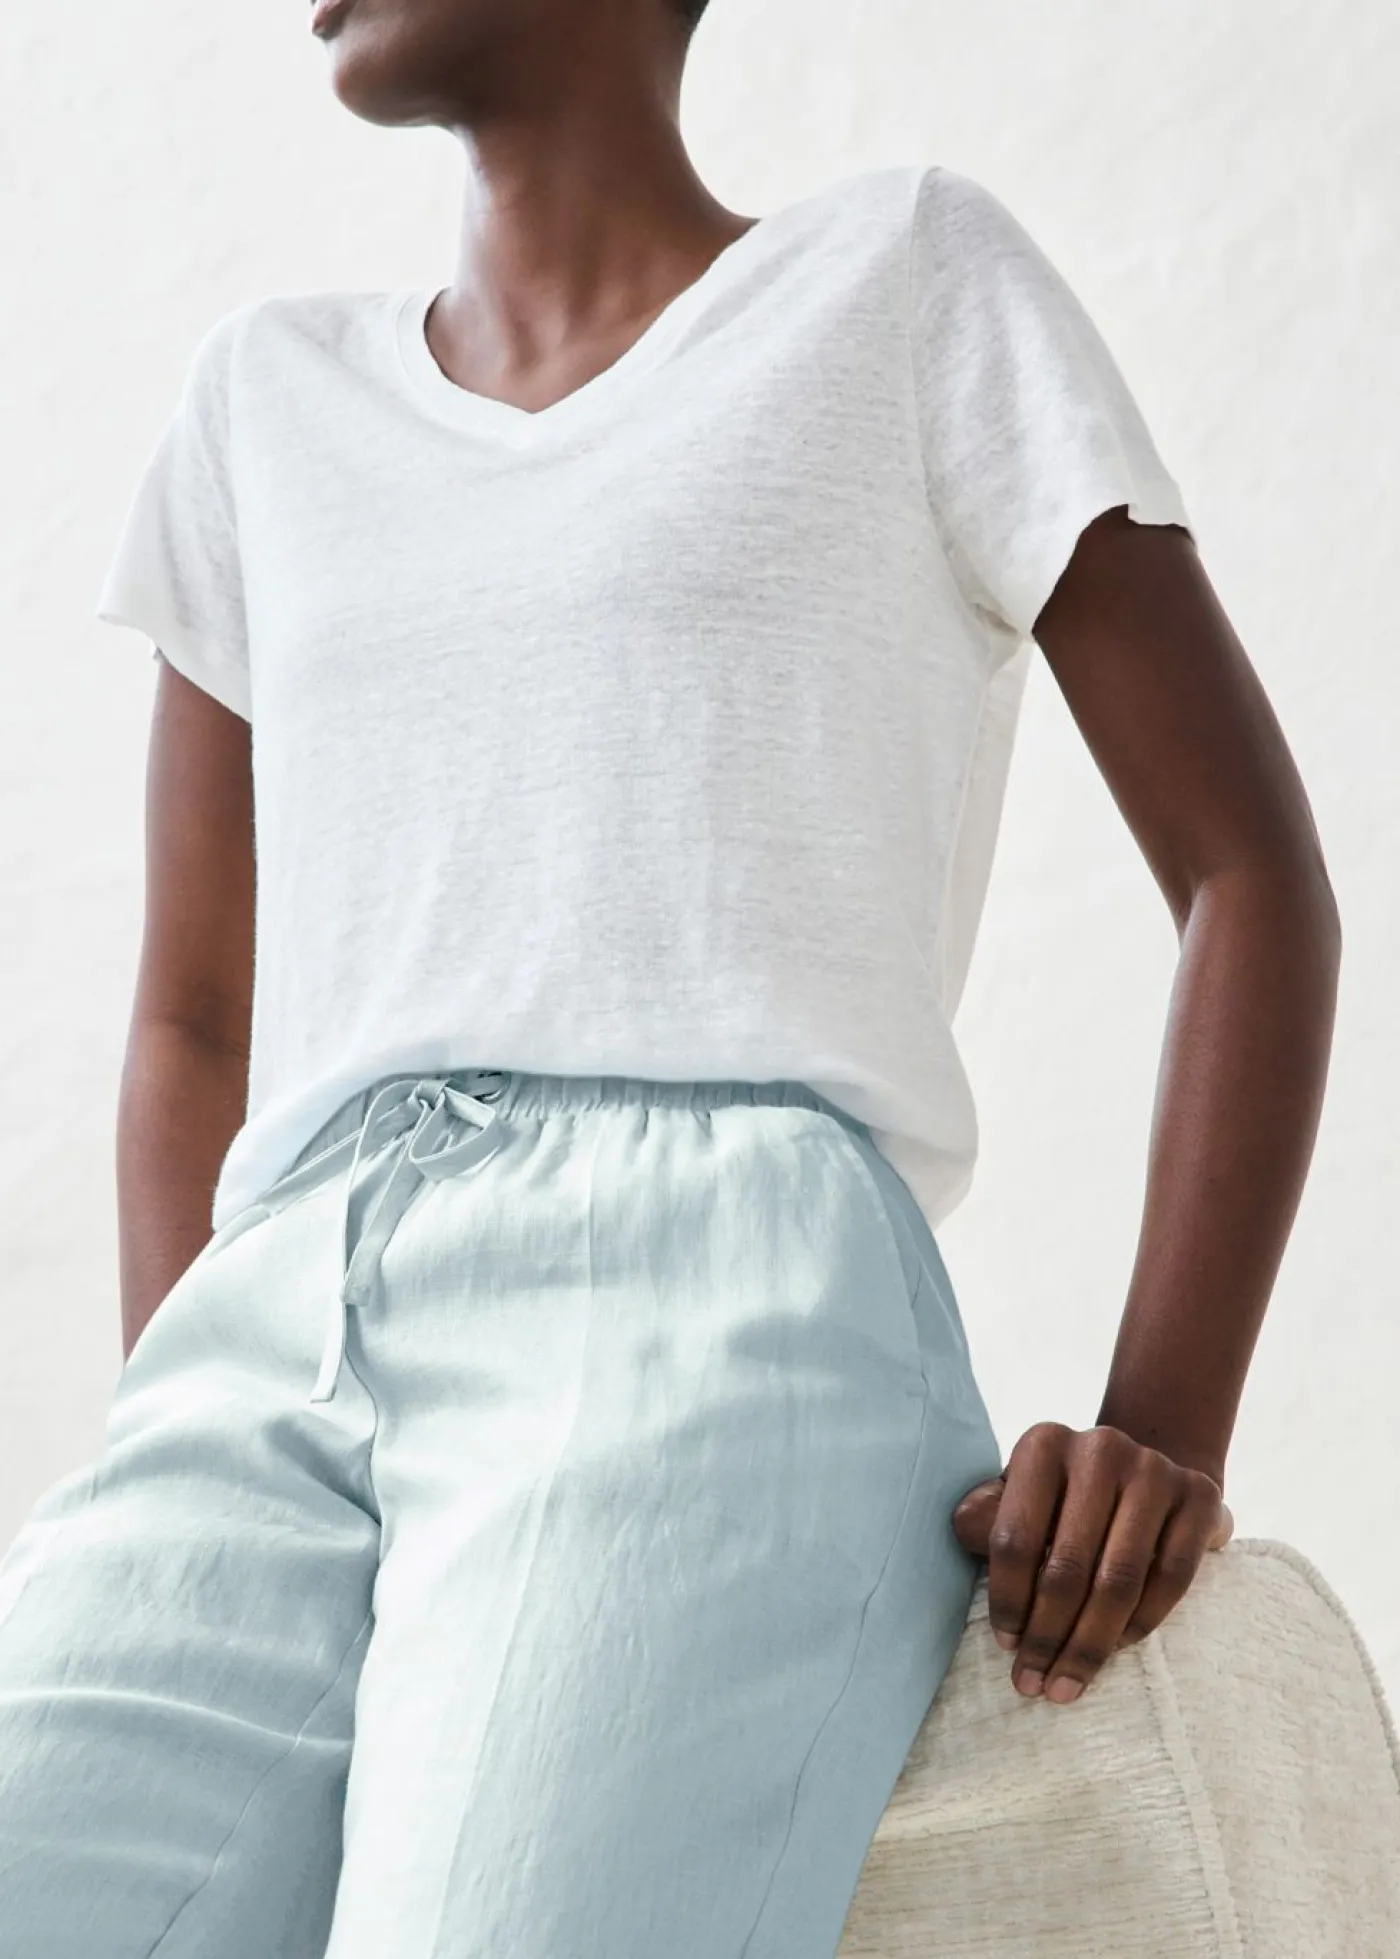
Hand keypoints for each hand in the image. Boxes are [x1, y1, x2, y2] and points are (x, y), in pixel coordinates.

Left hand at [951, 1422, 1234, 1704]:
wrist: (1148, 1469)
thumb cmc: (1068, 1496)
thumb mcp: (1021, 1494)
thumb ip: (987, 1515)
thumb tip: (968, 1531)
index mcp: (1043, 1444)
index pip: (1013, 1537)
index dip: (1007, 1600)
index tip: (1006, 1645)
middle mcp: (1099, 1448)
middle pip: (1066, 1566)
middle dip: (1047, 1637)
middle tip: (1034, 1684)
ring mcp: (1154, 1470)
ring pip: (1119, 1581)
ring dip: (1090, 1645)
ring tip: (1068, 1684)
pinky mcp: (1199, 1496)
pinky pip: (1170, 1578)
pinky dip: (1140, 1624)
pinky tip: (1116, 1650)